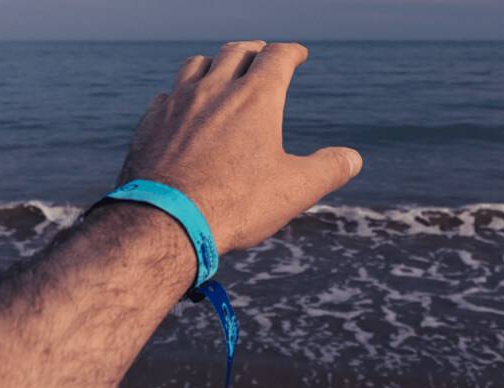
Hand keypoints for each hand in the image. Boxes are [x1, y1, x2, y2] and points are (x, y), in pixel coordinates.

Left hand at [117, 40, 361, 252]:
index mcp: (256, 97)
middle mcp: (215, 89)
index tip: (297, 54)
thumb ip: (329, 170)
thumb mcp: (294, 190)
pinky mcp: (151, 122)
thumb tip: (352, 158)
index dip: (291, 52)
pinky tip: (182, 107)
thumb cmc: (234, 205)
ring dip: (214, 63)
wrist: (166, 222)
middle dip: (254, 50)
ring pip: (197, 65)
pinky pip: (166, 95)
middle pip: (236, 52)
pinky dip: (180, 94)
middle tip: (262, 55)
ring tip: (220, 71)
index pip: (278, 56)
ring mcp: (178, 103)